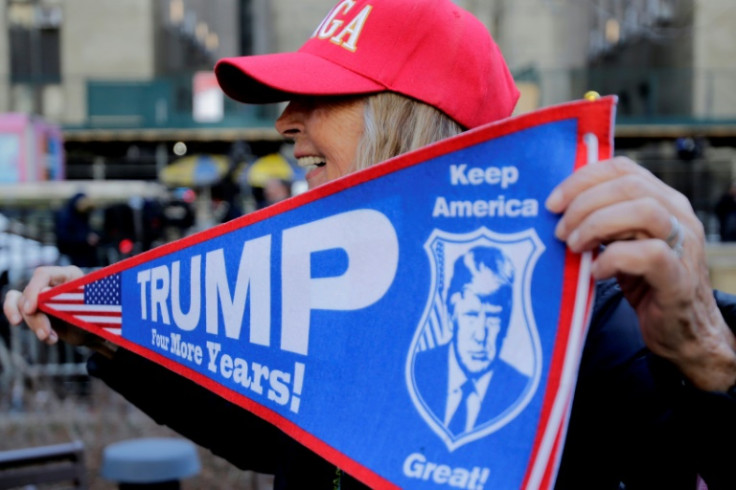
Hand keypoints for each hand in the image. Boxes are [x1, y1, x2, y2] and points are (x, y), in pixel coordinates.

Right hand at [3, 266, 111, 354]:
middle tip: (45, 334)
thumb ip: (67, 300)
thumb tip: (44, 290)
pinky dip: (20, 320)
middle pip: (30, 294)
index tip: (30, 309)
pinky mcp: (34, 308)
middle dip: (35, 318)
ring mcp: (41, 295)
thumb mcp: (86, 310)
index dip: (34, 290)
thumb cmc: (96, 318)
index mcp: (68, 275)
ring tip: (49, 337)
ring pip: (22, 306)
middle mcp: (52, 282)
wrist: (95, 333)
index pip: (43, 274)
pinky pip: (14, 306)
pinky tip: (46, 337)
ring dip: (34, 325)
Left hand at [546, 156, 735, 391]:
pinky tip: (595, 271)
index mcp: (662, 200)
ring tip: (575, 247)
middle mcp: (678, 215)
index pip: (622, 169)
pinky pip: (650, 254)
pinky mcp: (680, 278)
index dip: (582, 180)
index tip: (552, 203)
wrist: (680, 330)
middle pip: (629, 186)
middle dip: (584, 204)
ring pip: (644, 211)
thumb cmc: (644, 282)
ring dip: (598, 225)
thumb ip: (602, 220)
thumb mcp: (621, 242)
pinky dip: (614, 258)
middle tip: (560, 231)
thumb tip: (557, 209)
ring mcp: (684, 245)